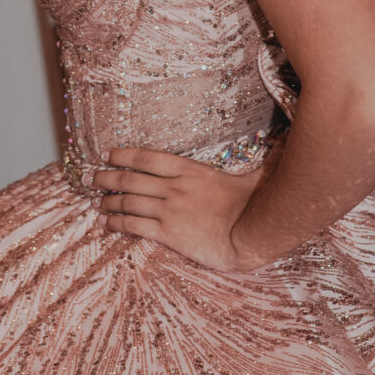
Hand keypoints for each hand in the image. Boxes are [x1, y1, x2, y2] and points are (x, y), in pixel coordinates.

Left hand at [91, 146, 259, 273]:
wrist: (251, 234)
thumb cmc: (256, 206)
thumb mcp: (255, 175)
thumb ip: (262, 157)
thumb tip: (284, 140)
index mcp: (190, 170)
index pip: (148, 158)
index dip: (124, 154)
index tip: (108, 154)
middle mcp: (174, 187)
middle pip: (130, 178)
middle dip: (107, 177)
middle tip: (91, 178)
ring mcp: (169, 210)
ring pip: (128, 201)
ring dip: (108, 201)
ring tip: (95, 203)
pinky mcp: (168, 234)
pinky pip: (134, 226)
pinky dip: (117, 223)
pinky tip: (106, 223)